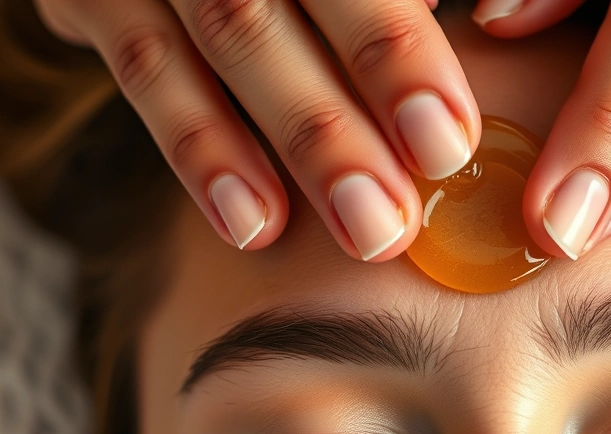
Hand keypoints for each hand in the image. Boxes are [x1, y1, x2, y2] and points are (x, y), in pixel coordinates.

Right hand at [34, 0, 480, 259]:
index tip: (450, 142)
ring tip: (366, 234)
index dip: (397, 52)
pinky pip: (145, 66)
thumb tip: (465, 24)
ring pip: (231, 35)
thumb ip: (386, 3)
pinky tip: (254, 225)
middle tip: (406, 214)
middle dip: (353, 112)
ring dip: (299, 141)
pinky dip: (198, 146)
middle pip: (294, 3)